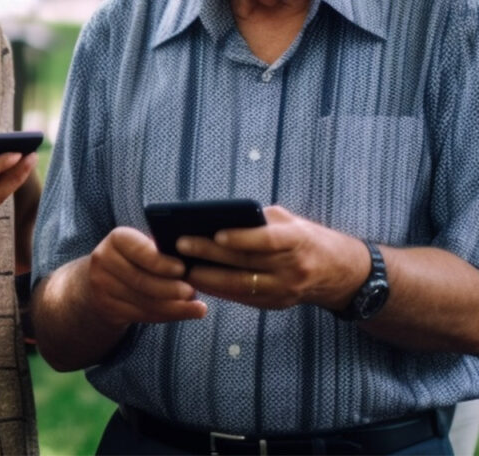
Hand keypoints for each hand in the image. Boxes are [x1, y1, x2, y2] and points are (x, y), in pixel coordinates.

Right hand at [86, 226, 206, 326]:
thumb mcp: (144, 246)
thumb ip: (162, 249)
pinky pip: (140, 315)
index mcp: (117, 239)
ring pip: (142, 301)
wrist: (103, 278)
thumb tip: (193, 260)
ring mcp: (102, 285)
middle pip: (140, 279)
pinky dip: (166, 316)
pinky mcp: (106, 306)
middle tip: (192, 292)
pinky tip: (183, 313)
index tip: (182, 268)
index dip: (160, 262)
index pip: (138, 250)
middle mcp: (104, 259)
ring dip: (173, 307)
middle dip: (170, 288)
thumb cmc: (136, 259)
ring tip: (197, 307)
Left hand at [175, 206, 369, 311]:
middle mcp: (293, 268)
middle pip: (246, 262)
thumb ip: (259, 220)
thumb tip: (217, 218)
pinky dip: (219, 290)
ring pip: (241, 285)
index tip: (216, 233)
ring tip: (182, 266)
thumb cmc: (306, 238)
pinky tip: (198, 281)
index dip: (242, 237)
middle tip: (181, 245)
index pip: (268, 240)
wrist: (341, 272)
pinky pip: (243, 298)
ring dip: (208, 277)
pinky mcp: (278, 304)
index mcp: (298, 241)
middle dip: (210, 254)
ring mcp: (286, 290)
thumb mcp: (290, 222)